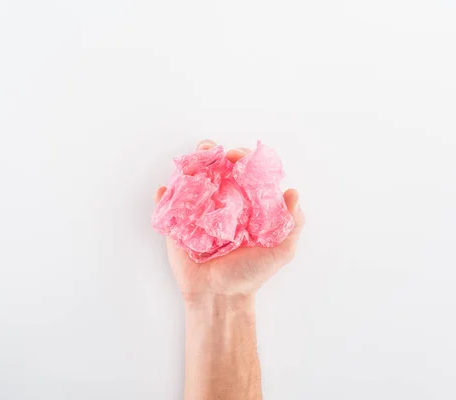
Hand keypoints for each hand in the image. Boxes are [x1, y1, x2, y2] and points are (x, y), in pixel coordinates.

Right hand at [154, 139, 304, 304]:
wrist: (220, 297)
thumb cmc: (250, 274)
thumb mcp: (281, 250)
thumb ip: (292, 224)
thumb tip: (292, 192)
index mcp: (245, 204)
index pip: (243, 171)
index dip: (241, 159)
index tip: (237, 158)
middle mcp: (221, 203)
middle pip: (214, 169)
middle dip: (211, 154)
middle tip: (210, 152)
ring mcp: (197, 212)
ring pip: (190, 181)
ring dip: (187, 166)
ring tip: (189, 164)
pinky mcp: (177, 226)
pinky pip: (167, 206)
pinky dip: (163, 195)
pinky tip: (164, 191)